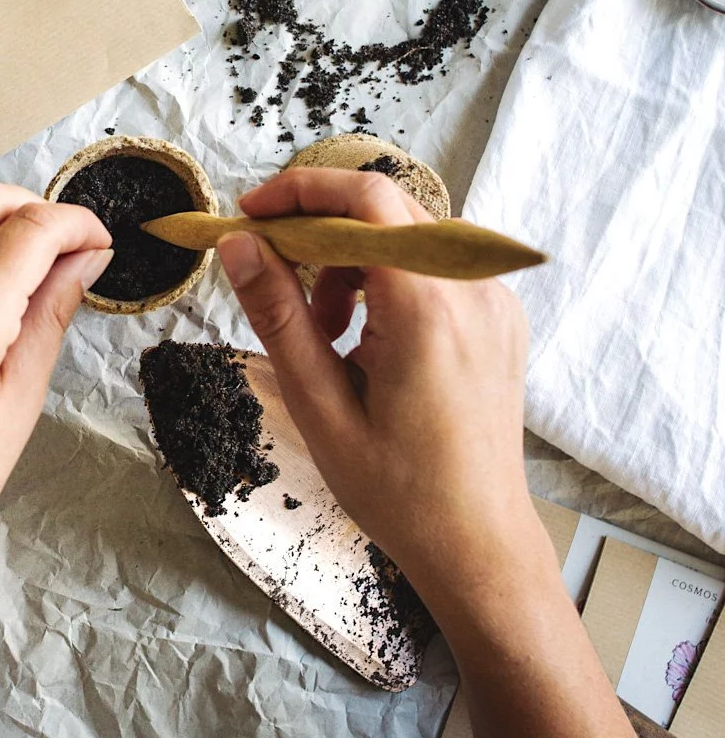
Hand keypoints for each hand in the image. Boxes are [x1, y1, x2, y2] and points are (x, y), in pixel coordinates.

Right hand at [215, 168, 538, 617]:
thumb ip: (277, 314)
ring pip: (406, 235)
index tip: (249, 214)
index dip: (300, 191)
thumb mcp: (319, 404)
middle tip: (269, 267)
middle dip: (317, 227)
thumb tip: (238, 244)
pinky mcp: (498, 318)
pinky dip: (385, 279)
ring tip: (320, 330)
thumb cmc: (398, 490)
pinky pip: (432, 266)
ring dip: (350, 259)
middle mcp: (474, 289)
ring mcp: (494, 301)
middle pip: (385, 209)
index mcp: (428, 307)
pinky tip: (362, 338)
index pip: (366, 199)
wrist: (479, 546)